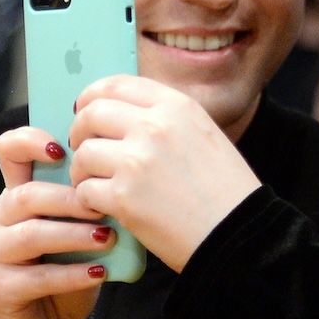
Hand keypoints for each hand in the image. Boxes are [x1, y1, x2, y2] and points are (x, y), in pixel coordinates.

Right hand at [0, 125, 108, 318]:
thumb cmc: (74, 272)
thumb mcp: (87, 232)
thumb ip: (93, 204)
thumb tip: (125, 178)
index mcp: (19, 193)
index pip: (10, 150)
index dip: (32, 140)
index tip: (65, 148)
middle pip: (27, 193)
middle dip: (71, 198)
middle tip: (107, 205)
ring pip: (30, 232)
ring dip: (73, 234)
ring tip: (108, 239)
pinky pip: (34, 276)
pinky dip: (71, 274)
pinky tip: (99, 274)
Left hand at [70, 75, 261, 271]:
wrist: (238, 233)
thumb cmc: (226, 190)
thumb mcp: (203, 133)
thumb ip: (165, 118)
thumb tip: (118, 116)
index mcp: (176, 106)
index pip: (115, 85)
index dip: (91, 98)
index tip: (85, 112)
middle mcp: (154, 126)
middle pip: (91, 114)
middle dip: (79, 133)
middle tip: (84, 151)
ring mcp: (136, 161)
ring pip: (83, 153)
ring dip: (83, 171)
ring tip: (97, 184)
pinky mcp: (124, 197)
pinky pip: (85, 190)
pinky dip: (89, 201)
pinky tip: (104, 208)